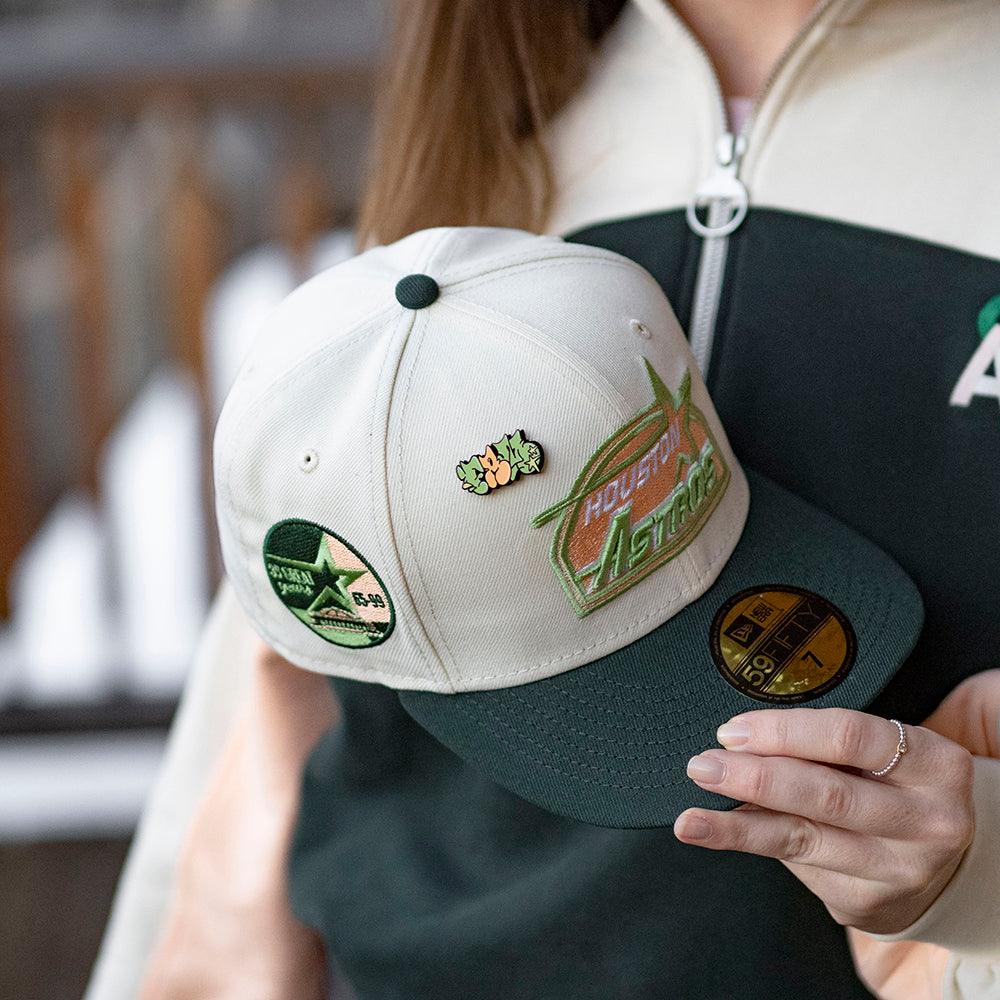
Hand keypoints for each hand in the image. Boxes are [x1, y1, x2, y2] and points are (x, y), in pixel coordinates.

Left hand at [673, 708, 975, 933]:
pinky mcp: (869, 903)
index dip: (784, 733)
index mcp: (934, 764)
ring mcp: (901, 870)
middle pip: (826, 794)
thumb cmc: (892, 785)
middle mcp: (927, 821)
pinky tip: (723, 834)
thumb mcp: (882, 753)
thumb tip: (739, 739)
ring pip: (804, 840)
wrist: (938, 859)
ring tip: (691, 818)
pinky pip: (798, 867)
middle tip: (704, 766)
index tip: (733, 731)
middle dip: (755, 779)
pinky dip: (756, 844)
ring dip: (737, 827)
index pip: (849, 737)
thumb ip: (824, 743)